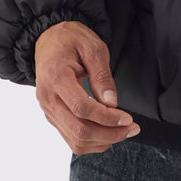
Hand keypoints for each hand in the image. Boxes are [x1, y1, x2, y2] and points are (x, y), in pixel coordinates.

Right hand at [34, 20, 140, 152]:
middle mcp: (48, 99)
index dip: (107, 118)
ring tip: (123, 132)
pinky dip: (91, 141)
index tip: (128, 118)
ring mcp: (48, 109)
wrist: (49, 39)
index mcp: (56, 78)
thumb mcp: (93, 48)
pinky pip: (70, 137)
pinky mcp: (52, 115)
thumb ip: (102, 76)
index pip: (82, 108)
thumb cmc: (72, 40)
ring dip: (102, 141)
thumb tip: (111, 103)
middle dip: (109, 134)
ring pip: (74, 140)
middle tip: (132, 128)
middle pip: (78, 130)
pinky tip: (108, 132)